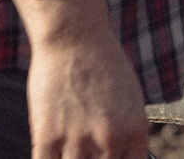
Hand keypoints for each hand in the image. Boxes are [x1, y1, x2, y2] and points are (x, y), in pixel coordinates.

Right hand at [3, 0, 149, 158]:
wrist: (75, 36)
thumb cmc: (103, 64)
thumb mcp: (130, 99)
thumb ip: (127, 134)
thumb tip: (120, 157)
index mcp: (135, 132)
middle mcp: (110, 141)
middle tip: (84, 153)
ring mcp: (78, 141)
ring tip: (67, 150)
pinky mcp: (48, 136)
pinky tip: (49, 153)